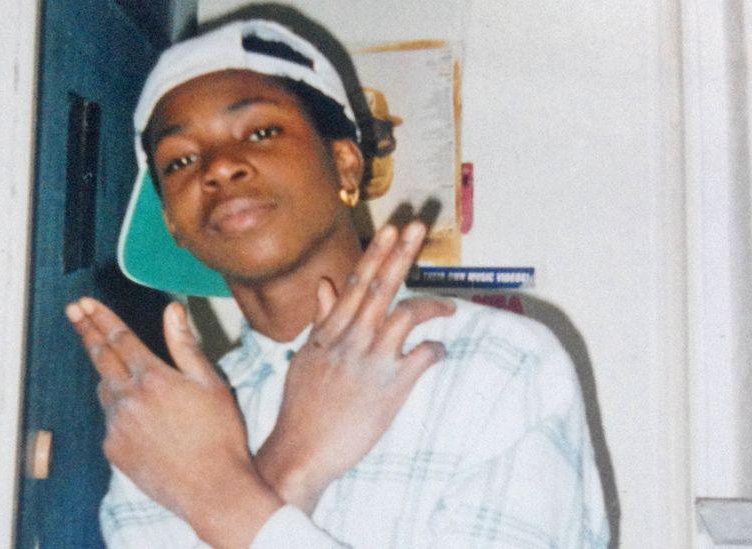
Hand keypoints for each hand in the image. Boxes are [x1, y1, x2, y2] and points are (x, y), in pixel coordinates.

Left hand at [67, 298, 281, 547]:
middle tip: (74, 311)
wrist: (212, 490)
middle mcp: (128, 399)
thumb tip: (172, 310)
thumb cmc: (220, 435)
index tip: (83, 303)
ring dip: (108, 375)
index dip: (100, 317)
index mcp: (153, 378)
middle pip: (101, 357)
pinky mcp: (114, 450)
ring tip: (122, 371)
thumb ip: (185, 344)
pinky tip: (143, 419)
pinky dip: (120, 411)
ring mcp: (116, 427)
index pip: (119, 338)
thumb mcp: (211, 383)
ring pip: (105, 390)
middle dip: (87, 331)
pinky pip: (111, 421)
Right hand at [255, 222, 455, 512]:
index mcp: (330, 332)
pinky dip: (435, 350)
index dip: (376, 254)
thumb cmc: (302, 406)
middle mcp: (351, 340)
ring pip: (406, 315)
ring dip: (431, 304)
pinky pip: (422, 357)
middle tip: (418, 226)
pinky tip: (439, 352)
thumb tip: (326, 283)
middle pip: (381, 287)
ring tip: (449, 305)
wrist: (303, 450)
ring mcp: (371, 361)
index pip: (357, 283)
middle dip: (401, 254)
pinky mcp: (390, 387)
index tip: (391, 230)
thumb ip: (322, 320)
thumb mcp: (307, 357)